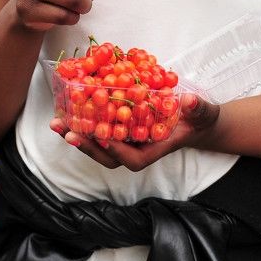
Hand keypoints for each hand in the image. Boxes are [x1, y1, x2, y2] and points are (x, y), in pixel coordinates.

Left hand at [51, 93, 219, 170]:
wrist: (195, 121)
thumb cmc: (199, 119)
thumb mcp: (202, 112)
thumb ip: (197, 108)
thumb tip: (189, 101)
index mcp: (155, 149)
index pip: (134, 159)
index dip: (118, 151)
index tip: (105, 139)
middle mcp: (137, 148)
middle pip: (109, 156)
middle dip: (88, 146)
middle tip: (68, 133)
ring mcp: (127, 141)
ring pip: (99, 145)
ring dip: (78, 135)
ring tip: (57, 124)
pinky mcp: (120, 129)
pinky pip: (99, 130)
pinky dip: (82, 122)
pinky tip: (66, 110)